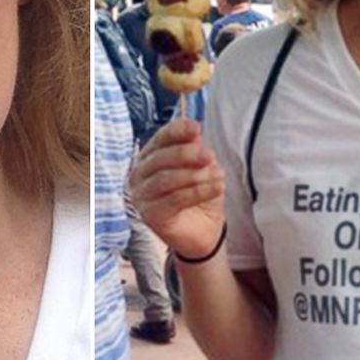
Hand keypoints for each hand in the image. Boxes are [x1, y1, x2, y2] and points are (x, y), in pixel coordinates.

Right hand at [129, 117, 224, 257]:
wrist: (202, 231)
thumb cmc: (198, 195)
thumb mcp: (202, 167)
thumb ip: (194, 149)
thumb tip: (194, 131)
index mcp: (150, 156)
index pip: (160, 138)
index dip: (178, 131)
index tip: (197, 128)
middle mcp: (139, 174)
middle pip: (161, 158)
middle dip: (187, 154)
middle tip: (210, 155)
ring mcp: (141, 195)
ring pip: (166, 179)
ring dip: (195, 175)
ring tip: (219, 175)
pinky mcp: (149, 215)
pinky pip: (174, 200)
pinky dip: (198, 192)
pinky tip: (217, 187)